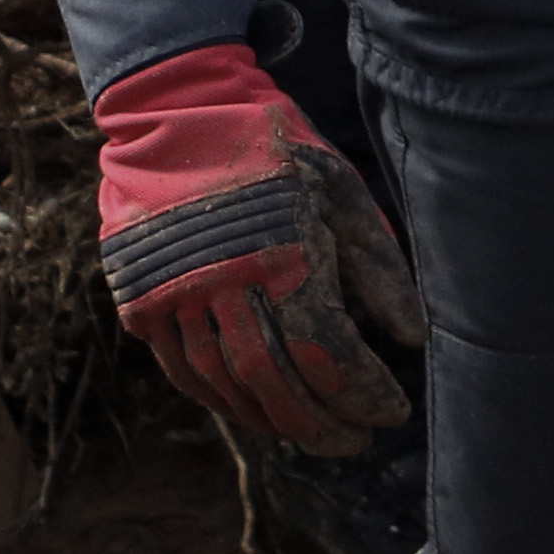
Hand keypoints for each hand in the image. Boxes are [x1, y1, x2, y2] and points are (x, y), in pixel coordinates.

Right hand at [92, 42, 424, 453]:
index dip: (363, 392)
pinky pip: (185, 373)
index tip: (393, 412)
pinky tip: (258, 412)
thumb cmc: (276, 150)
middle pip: (275, 383)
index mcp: (281, 253)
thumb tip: (413, 338)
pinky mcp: (140, 303)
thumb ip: (381, 268)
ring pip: (226, 387)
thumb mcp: (344, 192)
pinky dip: (225, 401)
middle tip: (357, 441)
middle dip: (322, 423)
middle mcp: (222, 284)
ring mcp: (173, 297)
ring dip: (275, 422)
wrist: (177, 112)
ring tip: (315, 433)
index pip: (327, 352)